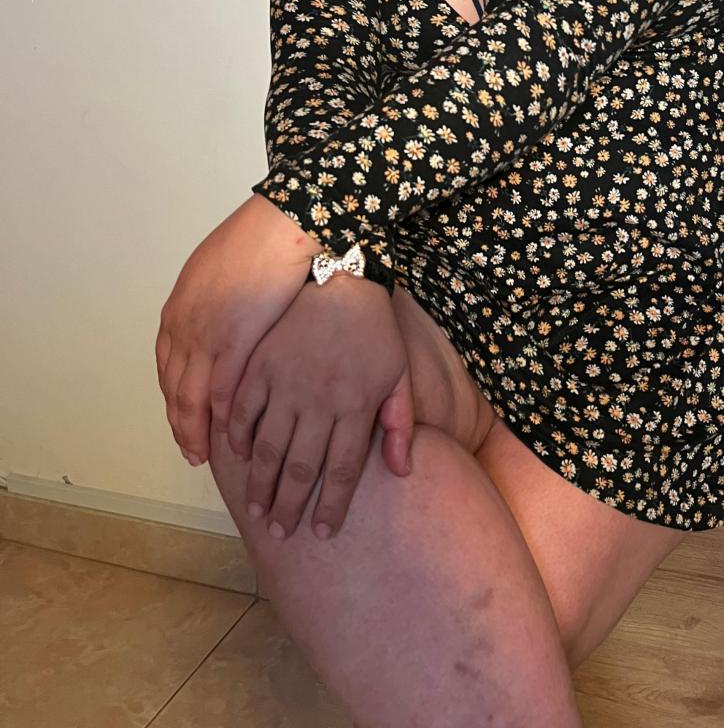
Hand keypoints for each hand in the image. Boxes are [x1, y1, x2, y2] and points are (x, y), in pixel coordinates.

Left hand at [155, 193, 313, 466]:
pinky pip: (220, 389)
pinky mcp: (234, 341)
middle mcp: (184, 326)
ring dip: (194, 430)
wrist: (280, 225)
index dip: (174, 399)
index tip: (182, 420)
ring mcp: (206, 335)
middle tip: (189, 449)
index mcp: (179, 309)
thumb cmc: (258, 241)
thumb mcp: (218, 270)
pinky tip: (229, 434)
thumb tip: (215, 314)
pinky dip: (221, 416)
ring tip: (202, 453)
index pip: (168, 367)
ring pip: (190, 397)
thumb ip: (210, 299)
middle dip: (179, 423)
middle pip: (174, 388)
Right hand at [227, 274, 414, 539]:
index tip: (323, 534)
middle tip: (281, 533)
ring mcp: (287, 382)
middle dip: (290, 507)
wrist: (342, 275)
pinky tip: (235, 458)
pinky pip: (242, 410)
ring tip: (256, 512)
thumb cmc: (374, 328)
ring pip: (268, 447)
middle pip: (301, 468)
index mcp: (356, 405)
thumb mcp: (398, 373)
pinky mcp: (261, 364)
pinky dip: (235, 437)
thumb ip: (400, 424)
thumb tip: (402, 472)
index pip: (341, 470)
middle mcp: (320, 401)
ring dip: (260, 484)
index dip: (331, 506)